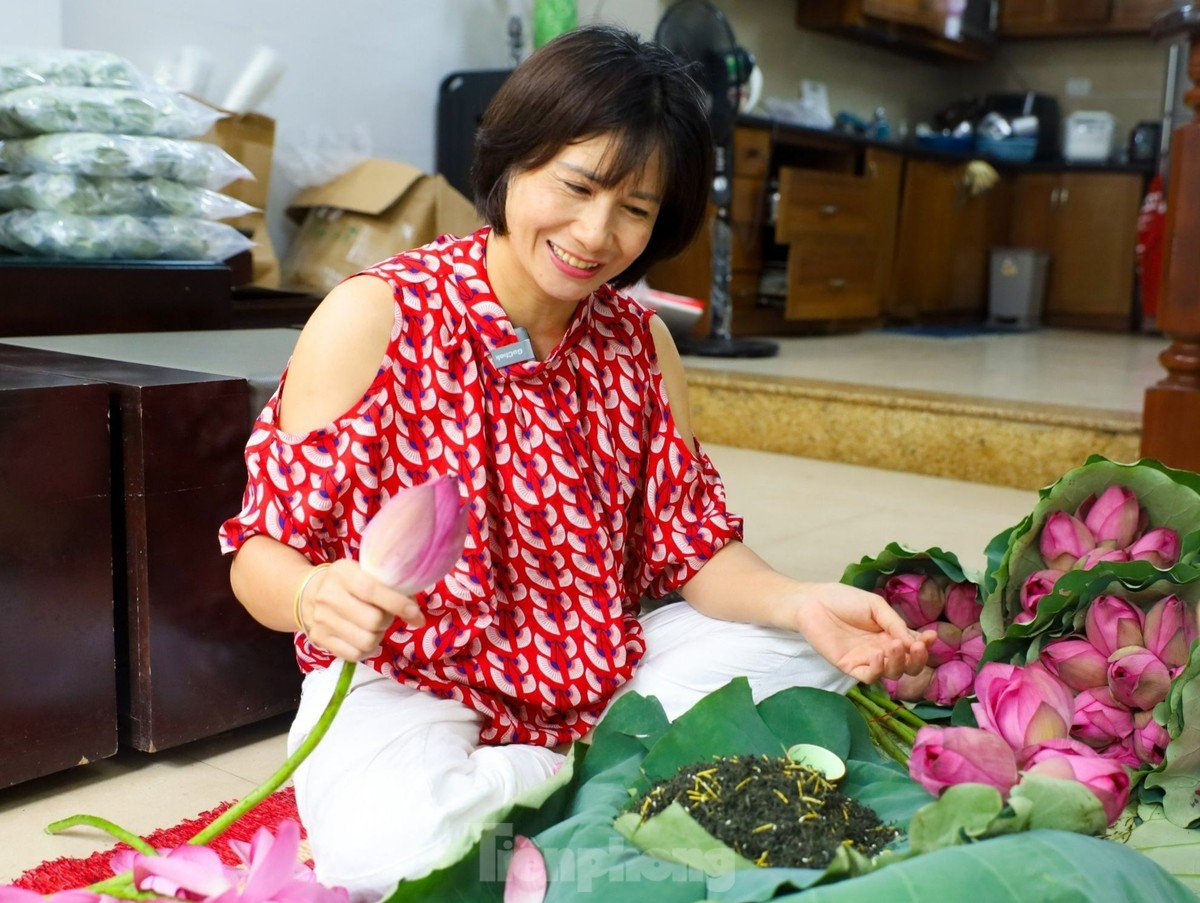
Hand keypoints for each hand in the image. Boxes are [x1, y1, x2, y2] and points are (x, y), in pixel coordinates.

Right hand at [299, 559, 424, 661]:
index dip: (398, 604)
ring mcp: (321, 619)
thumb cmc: (350, 583)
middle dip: (388, 621)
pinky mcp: (319, 638)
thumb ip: (388, 586)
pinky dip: (367, 650)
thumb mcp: (365, 573)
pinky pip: (354, 655)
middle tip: (387, 616)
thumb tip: (414, 611)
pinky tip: (365, 637)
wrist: (310, 593)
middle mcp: (328, 595)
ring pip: (366, 641)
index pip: (373, 591)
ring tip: (375, 627)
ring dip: (379, 637)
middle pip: (373, 621)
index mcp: (343, 572)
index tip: (415, 613)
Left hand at [788, 583, 934, 683]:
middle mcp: (882, 650)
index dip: (924, 645)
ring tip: (895, 646)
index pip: (913, 646)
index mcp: (890, 634)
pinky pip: (869, 677)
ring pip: (891, 673)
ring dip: (899, 663)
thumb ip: (894, 622)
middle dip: (917, 659)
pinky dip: (878, 670)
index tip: (930, 637)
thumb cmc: (843, 600)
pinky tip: (878, 655)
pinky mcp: (850, 666)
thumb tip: (914, 641)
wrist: (813, 602)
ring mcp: (866, 660)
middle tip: (916, 647)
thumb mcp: (875, 605)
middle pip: (908, 666)